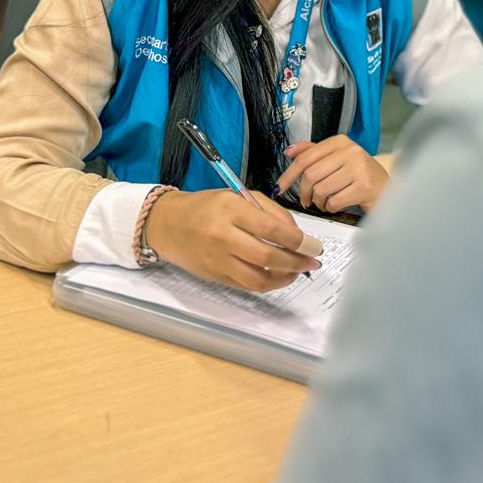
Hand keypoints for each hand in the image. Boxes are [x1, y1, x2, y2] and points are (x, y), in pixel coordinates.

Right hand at [143, 189, 320, 291]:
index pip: (271, 228)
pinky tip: (279, 276)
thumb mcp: (238, 196)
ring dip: (284, 278)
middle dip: (296, 261)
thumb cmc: (208, 206)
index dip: (298, 240)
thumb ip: (270, 211)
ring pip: (258, 278)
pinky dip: (268, 283)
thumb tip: (297, 234)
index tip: (314, 244)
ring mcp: (217, 260)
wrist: (168, 224)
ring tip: (298, 271)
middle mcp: (223, 236)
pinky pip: (247, 285)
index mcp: (231, 210)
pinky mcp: (215, 276)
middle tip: (313, 260)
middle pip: (266, 256)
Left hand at [276, 135, 390, 213]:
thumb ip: (314, 152)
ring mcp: (358, 168)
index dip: (289, 174)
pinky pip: (334, 201)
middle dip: (304, 192)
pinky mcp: (364, 187)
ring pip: (321, 189)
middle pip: (310, 174)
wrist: (388, 189)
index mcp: (340, 142)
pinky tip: (337, 205)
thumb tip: (290, 151)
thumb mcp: (337, 158)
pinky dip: (331, 208)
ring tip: (325, 202)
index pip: (306, 157)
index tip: (280, 186)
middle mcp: (350, 151)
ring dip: (318, 202)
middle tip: (307, 200)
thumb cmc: (360, 175)